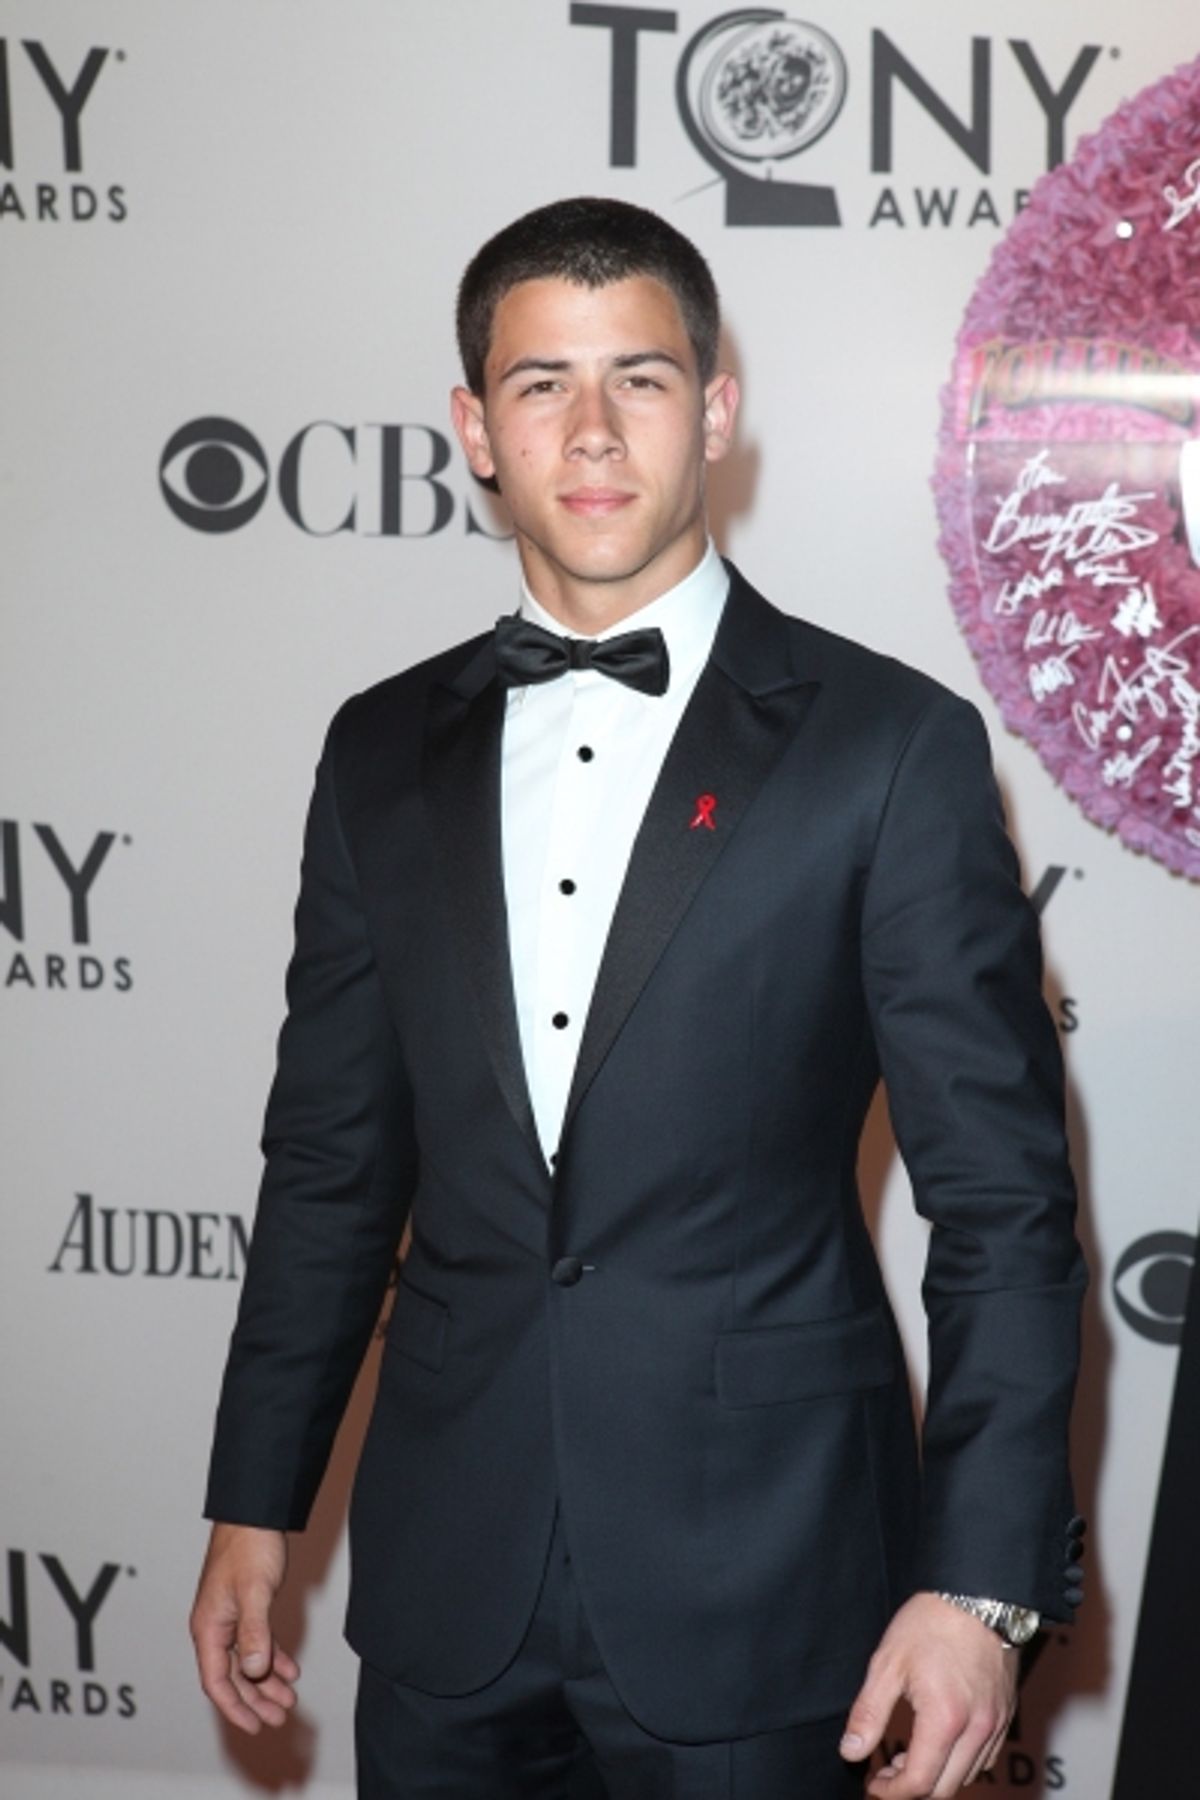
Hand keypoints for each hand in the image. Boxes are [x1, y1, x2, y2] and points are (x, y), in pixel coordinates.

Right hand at [190, 1522, 298, 1733]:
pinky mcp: (245, 1608)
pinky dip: (272, 1658)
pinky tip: (289, 1669)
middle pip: (233, 1677)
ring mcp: (229, 1618)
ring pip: (246, 1662)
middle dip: (255, 1700)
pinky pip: (256, 1643)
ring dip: (266, 1682)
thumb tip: (254, 1671)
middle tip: (279, 1717)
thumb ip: (254, 1632)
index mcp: (208, 1627)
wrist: (254, 1513)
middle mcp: (215, 1627)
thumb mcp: (255, 1591)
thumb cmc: (249, 1546)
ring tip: (289, 1699)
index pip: (217, 1681)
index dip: (235, 1708)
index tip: (255, 1725)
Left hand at [839, 1593, 1017, 1796]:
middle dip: (911, 1790)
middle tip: (885, 1772)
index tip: (872, 1784)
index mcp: (944, 1719)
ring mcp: (996, 1724)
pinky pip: (985, 1758)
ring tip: (908, 1756)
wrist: (977, 1594)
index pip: (918, 1782)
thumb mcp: (888, 1663)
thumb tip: (851, 1751)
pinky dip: (960, 1763)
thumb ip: (868, 1713)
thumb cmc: (931, 1622)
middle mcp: (977, 1729)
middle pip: (945, 1789)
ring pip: (968, 1777)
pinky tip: (938, 1743)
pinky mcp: (1006, 1714)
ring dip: (937, 1778)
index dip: (890, 1792)